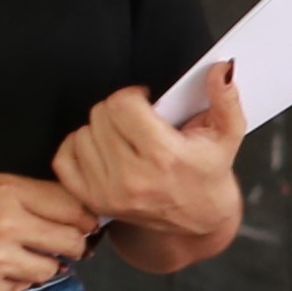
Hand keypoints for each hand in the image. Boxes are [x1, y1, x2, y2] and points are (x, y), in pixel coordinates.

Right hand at [0, 173, 100, 290]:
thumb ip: (32, 196)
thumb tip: (80, 214)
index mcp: (9, 192)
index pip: (74, 208)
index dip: (84, 217)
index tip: (83, 222)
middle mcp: (7, 226)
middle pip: (72, 242)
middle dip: (73, 244)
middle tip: (62, 243)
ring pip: (51, 270)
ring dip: (44, 264)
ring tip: (21, 253)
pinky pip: (21, 288)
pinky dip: (15, 280)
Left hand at [57, 73, 248, 252]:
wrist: (197, 221)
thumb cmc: (209, 173)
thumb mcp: (228, 134)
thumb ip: (225, 99)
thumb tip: (222, 69)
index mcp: (164, 156)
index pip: (123, 104)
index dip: (133, 95)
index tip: (145, 102)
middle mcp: (133, 177)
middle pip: (101, 115)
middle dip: (118, 110)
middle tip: (136, 121)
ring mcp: (109, 192)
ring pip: (81, 134)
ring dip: (99, 130)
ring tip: (123, 138)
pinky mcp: (93, 201)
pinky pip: (64, 160)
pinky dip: (78, 149)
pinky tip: (100, 149)